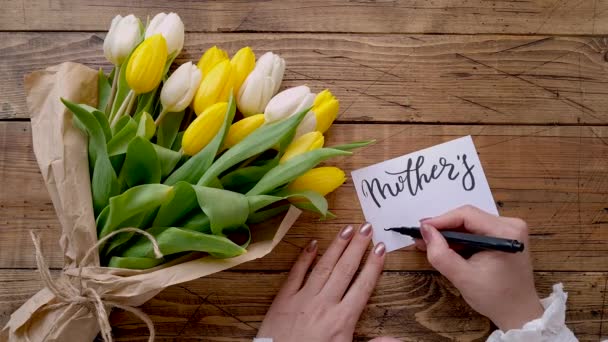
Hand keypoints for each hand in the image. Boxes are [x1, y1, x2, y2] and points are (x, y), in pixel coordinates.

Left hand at [257, 223, 385, 341]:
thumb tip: (398, 340)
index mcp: (343, 319)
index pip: (362, 286)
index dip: (373, 265)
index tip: (380, 247)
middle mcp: (325, 303)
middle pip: (345, 269)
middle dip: (357, 247)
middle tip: (366, 227)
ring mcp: (303, 299)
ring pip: (324, 266)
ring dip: (337, 247)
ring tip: (347, 229)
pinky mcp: (283, 300)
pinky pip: (296, 274)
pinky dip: (305, 258)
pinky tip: (313, 244)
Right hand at [415, 205, 543, 330]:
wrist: (518, 313)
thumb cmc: (495, 298)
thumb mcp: (462, 277)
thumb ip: (441, 254)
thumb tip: (425, 231)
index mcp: (506, 232)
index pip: (467, 215)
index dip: (441, 220)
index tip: (421, 228)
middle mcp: (511, 225)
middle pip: (468, 217)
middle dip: (444, 227)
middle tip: (422, 237)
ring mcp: (509, 230)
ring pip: (470, 223)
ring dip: (450, 233)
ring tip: (429, 243)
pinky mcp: (505, 236)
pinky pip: (476, 231)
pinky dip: (460, 238)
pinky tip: (445, 246)